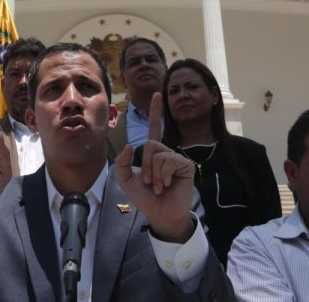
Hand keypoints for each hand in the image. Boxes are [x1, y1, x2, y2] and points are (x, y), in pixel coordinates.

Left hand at [114, 92, 196, 242]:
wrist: (160, 214)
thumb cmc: (146, 198)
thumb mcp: (127, 181)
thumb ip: (123, 163)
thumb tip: (131, 145)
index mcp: (153, 153)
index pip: (154, 128)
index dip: (155, 111)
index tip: (157, 94)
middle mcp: (166, 152)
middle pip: (149, 144)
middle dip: (145, 166)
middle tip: (150, 183)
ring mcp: (176, 158)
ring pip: (157, 153)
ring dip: (154, 174)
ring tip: (160, 186)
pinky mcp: (185, 165)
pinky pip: (168, 161)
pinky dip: (163, 175)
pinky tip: (168, 186)